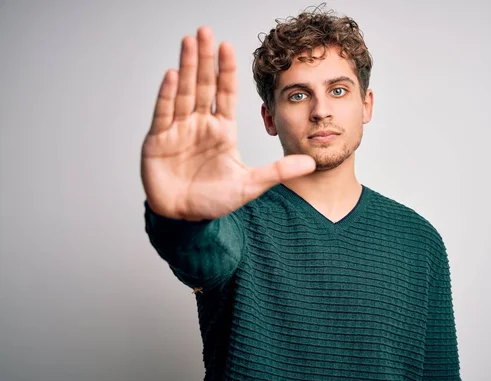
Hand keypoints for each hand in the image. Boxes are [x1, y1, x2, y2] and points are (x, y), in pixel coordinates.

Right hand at [140, 27, 314, 219]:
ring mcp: (178, 130)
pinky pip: (163, 113)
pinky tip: (172, 75)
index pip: (225, 93)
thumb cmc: (215, 201)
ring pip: (182, 92)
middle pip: (203, 85)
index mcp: (222, 130)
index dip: (225, 70)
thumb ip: (279, 171)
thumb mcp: (250, 184)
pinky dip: (167, 95)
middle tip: (204, 31)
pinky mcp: (158, 140)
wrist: (185, 218)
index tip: (229, 46)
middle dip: (204, 58)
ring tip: (189, 42)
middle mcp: (200, 124)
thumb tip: (311, 162)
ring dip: (186, 67)